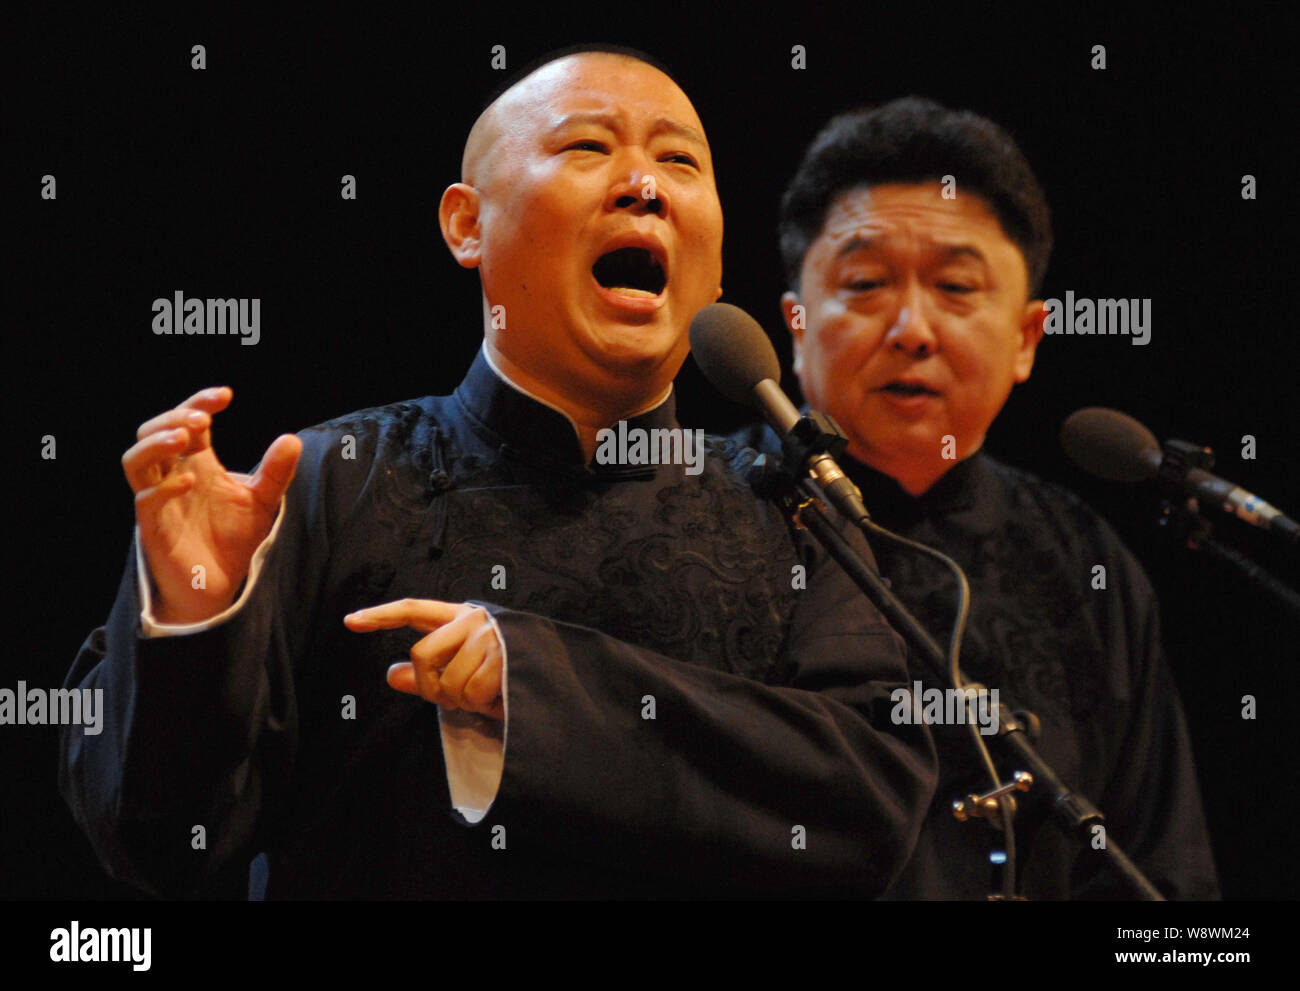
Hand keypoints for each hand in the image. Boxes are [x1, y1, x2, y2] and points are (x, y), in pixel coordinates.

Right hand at [122, 386, 301, 623]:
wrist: (221, 584)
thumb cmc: (234, 538)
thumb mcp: (263, 500)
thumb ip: (276, 472)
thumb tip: (292, 439)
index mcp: (197, 462)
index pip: (187, 421)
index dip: (199, 402)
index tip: (225, 396)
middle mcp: (172, 475)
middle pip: (151, 432)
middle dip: (172, 418)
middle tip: (201, 419)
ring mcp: (159, 500)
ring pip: (135, 461)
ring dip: (156, 444)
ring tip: (186, 438)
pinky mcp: (153, 527)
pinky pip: (145, 501)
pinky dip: (164, 487)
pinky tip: (190, 481)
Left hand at [344, 600, 504, 720]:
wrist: (556, 679)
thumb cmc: (505, 675)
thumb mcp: (463, 672)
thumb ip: (428, 672)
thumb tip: (393, 675)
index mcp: (460, 617)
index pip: (413, 610)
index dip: (380, 615)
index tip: (349, 622)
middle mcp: (473, 620)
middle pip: (422, 654)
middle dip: (432, 686)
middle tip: (456, 698)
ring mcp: (489, 636)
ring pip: (448, 681)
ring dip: (464, 701)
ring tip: (488, 696)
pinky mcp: (504, 656)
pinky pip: (472, 692)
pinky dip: (483, 706)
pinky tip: (500, 699)